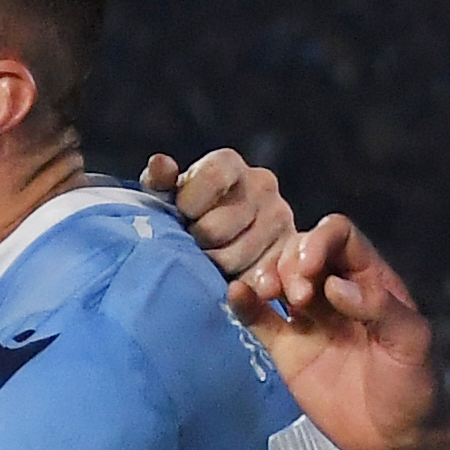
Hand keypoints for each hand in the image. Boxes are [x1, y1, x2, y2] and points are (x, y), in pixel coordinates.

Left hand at [148, 144, 299, 283]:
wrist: (214, 245)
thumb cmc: (183, 214)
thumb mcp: (165, 196)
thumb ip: (160, 180)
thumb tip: (160, 164)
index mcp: (229, 163)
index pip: (212, 178)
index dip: (189, 204)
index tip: (181, 218)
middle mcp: (262, 183)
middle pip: (217, 226)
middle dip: (197, 242)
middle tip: (192, 247)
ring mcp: (280, 216)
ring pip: (235, 257)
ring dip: (214, 267)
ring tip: (207, 262)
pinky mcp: (290, 250)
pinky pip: (261, 276)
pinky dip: (242, 285)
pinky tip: (230, 283)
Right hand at [222, 209, 449, 449]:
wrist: (399, 438)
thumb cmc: (414, 388)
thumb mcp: (411, 343)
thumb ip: (379, 308)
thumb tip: (334, 285)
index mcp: (370, 280)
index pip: (339, 236)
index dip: (320, 241)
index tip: (312, 269)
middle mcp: (336, 292)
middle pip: (301, 250)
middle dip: (291, 262)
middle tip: (297, 297)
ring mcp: (309, 320)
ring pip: (277, 277)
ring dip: (266, 275)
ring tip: (268, 294)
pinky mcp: (288, 349)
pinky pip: (259, 318)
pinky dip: (244, 303)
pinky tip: (236, 294)